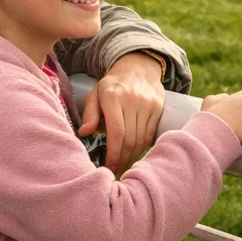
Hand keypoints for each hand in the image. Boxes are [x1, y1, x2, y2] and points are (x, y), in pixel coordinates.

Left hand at [77, 51, 166, 174]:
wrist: (138, 68)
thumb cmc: (112, 86)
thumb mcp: (95, 94)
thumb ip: (89, 113)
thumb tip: (83, 132)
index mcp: (113, 97)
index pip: (116, 132)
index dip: (113, 154)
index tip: (108, 168)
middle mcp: (132, 100)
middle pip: (130, 139)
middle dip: (122, 159)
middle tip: (115, 171)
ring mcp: (147, 104)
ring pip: (141, 139)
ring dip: (132, 157)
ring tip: (123, 165)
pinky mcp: (158, 108)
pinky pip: (150, 134)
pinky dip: (142, 148)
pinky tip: (134, 154)